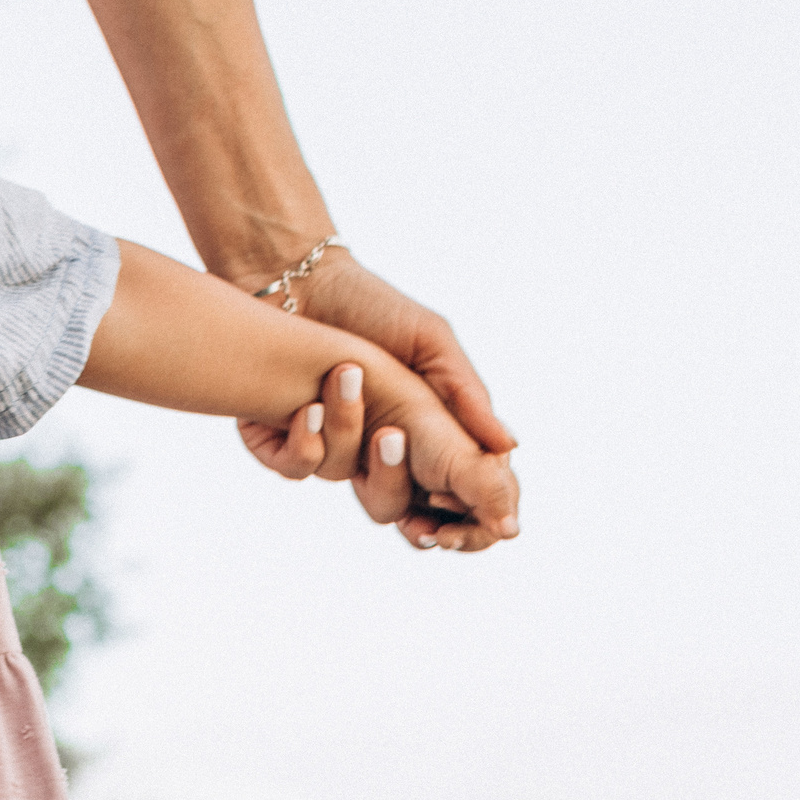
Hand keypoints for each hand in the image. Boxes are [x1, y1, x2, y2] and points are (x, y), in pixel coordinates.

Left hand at [237, 250, 515, 544]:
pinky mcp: (291, 441)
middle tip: (398, 464)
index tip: (453, 508)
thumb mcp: (428, 341)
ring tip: (346, 375)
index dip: (465, 517)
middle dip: (405, 500)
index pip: (461, 493)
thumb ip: (465, 394)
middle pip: (407, 510)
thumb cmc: (370, 305)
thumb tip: (508, 447)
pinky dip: (305, 444)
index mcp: (429, 431)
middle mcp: (386, 451)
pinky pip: (300, 468)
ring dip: (348, 432)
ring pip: (353, 486)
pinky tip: (307, 406)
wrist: (299, 281)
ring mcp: (340, 449)